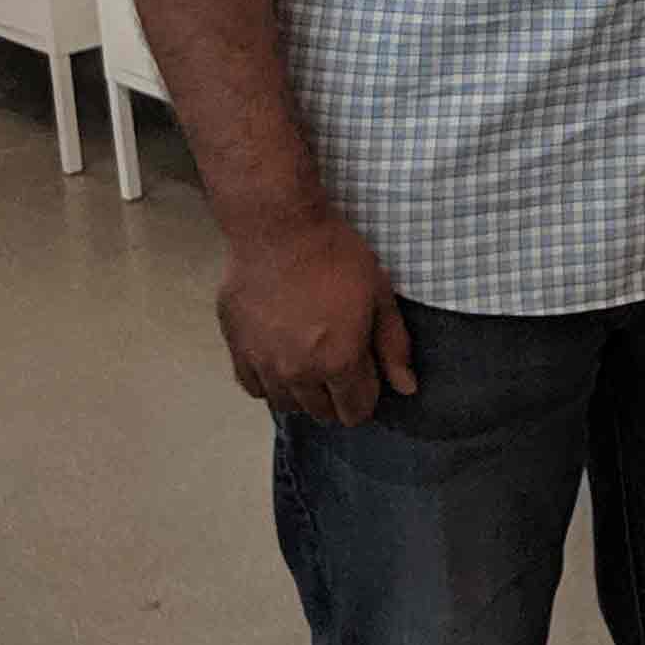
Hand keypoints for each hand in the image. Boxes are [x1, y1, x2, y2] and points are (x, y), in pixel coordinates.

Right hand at [218, 210, 416, 426]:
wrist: (278, 231)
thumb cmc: (337, 258)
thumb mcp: (379, 296)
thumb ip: (393, 347)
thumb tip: (406, 389)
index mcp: (340, 361)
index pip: (355, 410)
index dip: (366, 399)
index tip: (367, 378)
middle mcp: (299, 373)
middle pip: (322, 412)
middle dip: (338, 398)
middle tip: (342, 367)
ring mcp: (264, 364)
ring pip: (287, 405)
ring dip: (304, 394)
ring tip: (312, 365)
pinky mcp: (237, 350)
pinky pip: (253, 388)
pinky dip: (270, 384)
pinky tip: (281, 362)